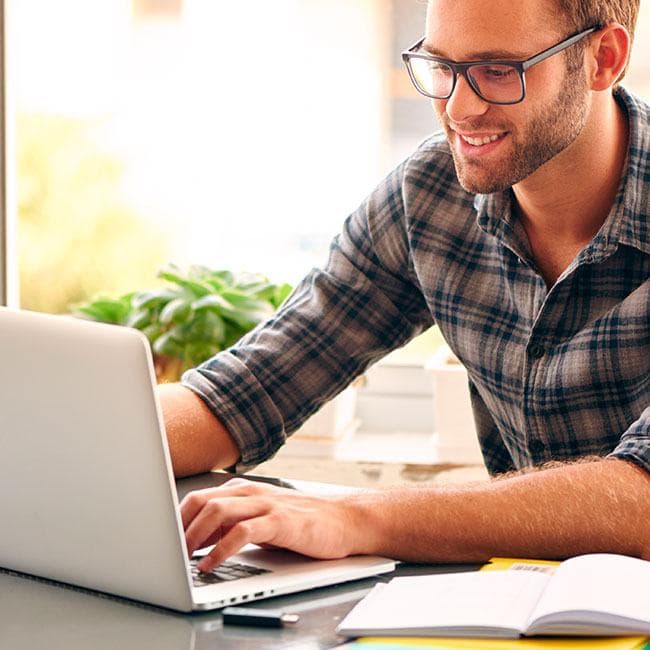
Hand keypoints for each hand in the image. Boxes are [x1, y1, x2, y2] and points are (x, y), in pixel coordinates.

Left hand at [181, 478, 359, 571]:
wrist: (344, 519)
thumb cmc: (301, 521)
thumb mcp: (260, 518)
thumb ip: (230, 524)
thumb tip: (194, 541)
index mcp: (242, 490)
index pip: (198, 498)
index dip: (175, 519)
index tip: (160, 540)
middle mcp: (251, 493)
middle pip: (201, 501)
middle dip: (178, 527)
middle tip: (165, 551)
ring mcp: (265, 505)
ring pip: (217, 511)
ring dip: (193, 536)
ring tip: (181, 559)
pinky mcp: (280, 522)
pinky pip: (241, 532)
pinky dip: (221, 549)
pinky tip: (210, 564)